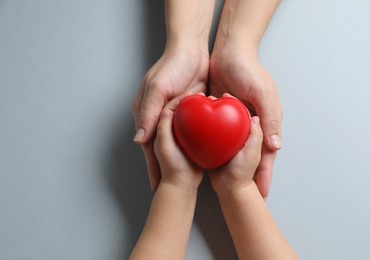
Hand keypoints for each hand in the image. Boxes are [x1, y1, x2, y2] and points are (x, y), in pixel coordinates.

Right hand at [132, 45, 207, 190]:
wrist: (192, 50)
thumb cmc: (171, 66)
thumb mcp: (157, 88)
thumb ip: (148, 113)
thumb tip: (140, 140)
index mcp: (147, 114)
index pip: (148, 146)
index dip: (152, 166)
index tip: (156, 185)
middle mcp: (160, 118)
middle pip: (162, 148)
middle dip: (165, 168)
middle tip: (171, 188)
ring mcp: (175, 116)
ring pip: (177, 143)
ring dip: (180, 159)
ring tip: (188, 179)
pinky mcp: (190, 112)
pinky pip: (191, 133)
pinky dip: (194, 145)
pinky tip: (202, 157)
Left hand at [209, 46, 281, 197]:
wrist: (229, 53)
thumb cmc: (249, 70)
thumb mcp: (263, 93)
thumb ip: (270, 118)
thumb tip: (275, 145)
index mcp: (264, 122)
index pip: (266, 154)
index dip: (264, 173)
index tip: (262, 193)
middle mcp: (251, 125)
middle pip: (251, 156)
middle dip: (250, 176)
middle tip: (245, 195)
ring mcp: (235, 122)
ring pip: (235, 150)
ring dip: (233, 167)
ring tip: (226, 186)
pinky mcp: (221, 116)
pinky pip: (220, 137)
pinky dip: (217, 149)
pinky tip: (209, 161)